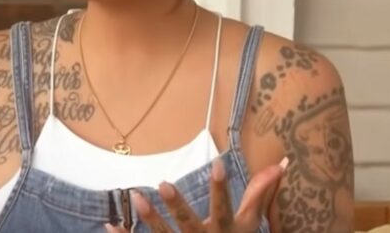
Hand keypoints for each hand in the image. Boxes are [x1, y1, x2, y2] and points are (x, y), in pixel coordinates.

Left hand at [107, 157, 288, 232]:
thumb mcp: (249, 225)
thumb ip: (259, 195)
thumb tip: (280, 164)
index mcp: (224, 232)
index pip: (224, 208)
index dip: (222, 188)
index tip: (218, 163)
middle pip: (189, 224)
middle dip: (178, 206)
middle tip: (164, 183)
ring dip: (150, 217)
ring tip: (136, 195)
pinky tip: (109, 225)